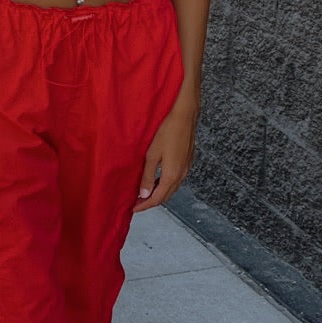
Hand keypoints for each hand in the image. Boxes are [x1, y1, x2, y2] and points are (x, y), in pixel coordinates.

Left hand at [134, 93, 199, 211]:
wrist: (184, 114)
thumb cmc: (166, 130)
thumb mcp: (152, 155)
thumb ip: (148, 176)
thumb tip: (144, 194)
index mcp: (172, 175)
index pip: (157, 198)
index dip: (144, 205)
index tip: (133, 208)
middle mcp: (181, 174)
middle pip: (166, 195)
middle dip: (151, 201)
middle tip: (137, 203)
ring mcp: (186, 167)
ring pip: (172, 188)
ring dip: (159, 193)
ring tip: (145, 193)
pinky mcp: (188, 160)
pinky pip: (176, 179)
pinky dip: (166, 184)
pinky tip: (158, 179)